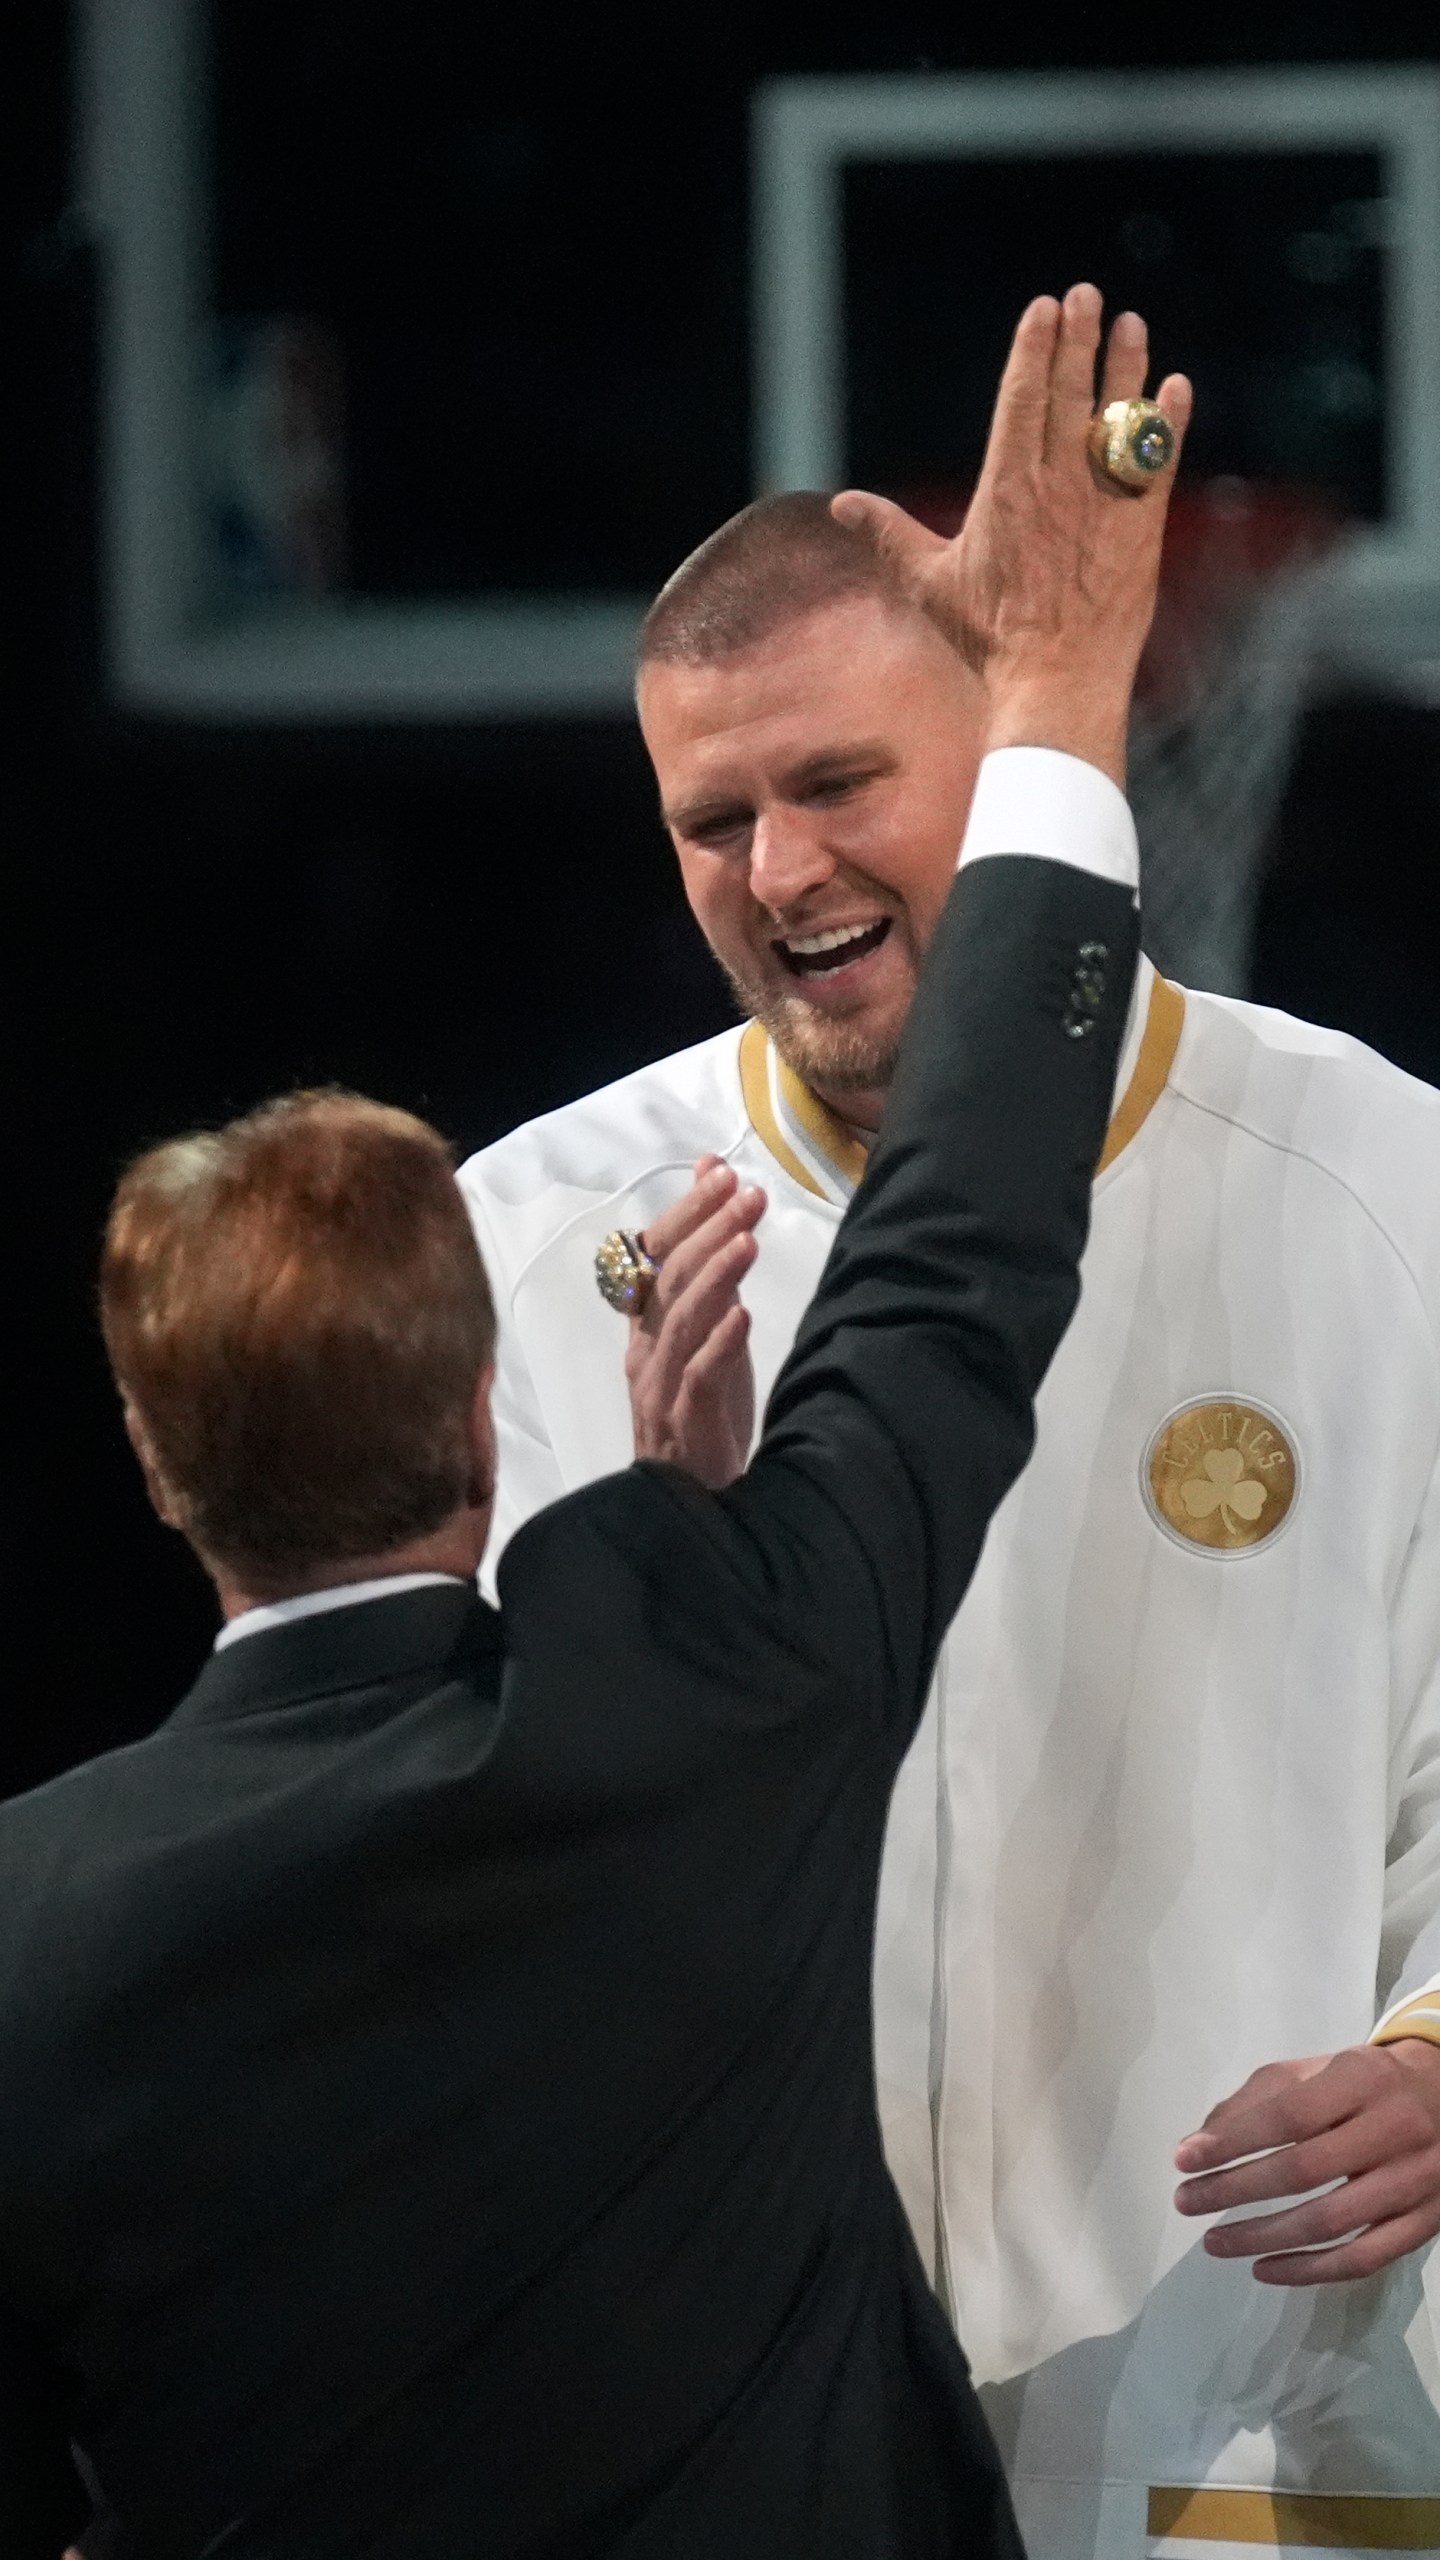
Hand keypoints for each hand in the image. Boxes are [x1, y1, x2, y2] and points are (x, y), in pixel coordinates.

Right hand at [626, 1156, 766, 1489]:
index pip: (654, 1255)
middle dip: (708, 1229)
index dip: (686, 1212)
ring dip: (715, 1277)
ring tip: (748, 1240)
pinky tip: (742, 1316)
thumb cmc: (702, 1412)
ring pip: (680, 1322)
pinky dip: (718, 1344)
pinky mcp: (685, 1423)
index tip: (723, 1172)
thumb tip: (720, 1199)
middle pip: (668, 1278)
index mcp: (647, 1326)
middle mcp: (646, 1351)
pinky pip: (696, 1378)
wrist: (695, 1502)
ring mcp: (660, 1388)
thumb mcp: (710, 1333)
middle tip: (747, 1194)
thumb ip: (711, 1270)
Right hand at [832, 283, 1191, 784]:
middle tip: (1090, 296)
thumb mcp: (930, 582)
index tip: (1045, 308)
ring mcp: (1105, 501)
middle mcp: (1057, 483)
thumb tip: (841, 505)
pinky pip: (1161, 461)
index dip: (1035, 349)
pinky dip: (1170, 423)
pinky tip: (1177, 388)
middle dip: (1080, 340)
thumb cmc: (988, 638)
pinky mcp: (1143, 527)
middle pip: (1070, 393)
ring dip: (1127, 368)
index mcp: (1005, 487)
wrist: (1056, 681)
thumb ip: (890, 533)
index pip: (1022, 398)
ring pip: (1118, 418)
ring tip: (1133, 326)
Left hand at [1173, 2041, 1439, 2283]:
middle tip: (1187, 2202)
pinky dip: (1311, 2270)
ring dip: (1264, 2237)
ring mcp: (1415, 2181)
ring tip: (1215, 2242)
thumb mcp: (1318, 2070)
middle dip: (1236, 2190)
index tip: (1184, 2159)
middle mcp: (1393, 2129)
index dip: (1234, 2141)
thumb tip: (1200, 2144)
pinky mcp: (1426, 2223)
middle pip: (1305, 2170)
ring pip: (1332, 2222)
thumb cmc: (1367, 2083)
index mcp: (1361, 2079)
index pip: (1289, 2114)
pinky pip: (1364, 2259)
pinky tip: (1266, 2268)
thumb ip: (1259, 2098)